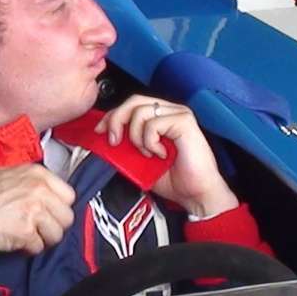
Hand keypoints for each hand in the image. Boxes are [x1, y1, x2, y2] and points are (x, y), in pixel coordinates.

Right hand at [0, 164, 75, 254]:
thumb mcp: (2, 176)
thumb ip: (27, 181)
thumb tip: (45, 193)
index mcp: (36, 173)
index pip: (68, 195)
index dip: (57, 208)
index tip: (46, 214)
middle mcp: (39, 189)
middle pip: (66, 216)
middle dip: (53, 226)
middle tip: (35, 228)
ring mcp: (34, 210)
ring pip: (57, 234)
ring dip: (42, 239)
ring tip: (24, 235)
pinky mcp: (27, 232)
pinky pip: (39, 247)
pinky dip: (28, 248)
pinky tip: (14, 241)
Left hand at [94, 95, 237, 217]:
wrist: (196, 194)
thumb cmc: (174, 179)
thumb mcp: (139, 159)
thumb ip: (126, 144)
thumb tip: (104, 137)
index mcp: (161, 117)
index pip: (131, 105)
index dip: (112, 115)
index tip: (100, 131)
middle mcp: (170, 111)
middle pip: (133, 101)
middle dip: (116, 120)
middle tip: (114, 141)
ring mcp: (178, 114)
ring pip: (140, 112)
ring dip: (137, 137)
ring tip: (148, 153)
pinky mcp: (184, 121)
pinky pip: (153, 124)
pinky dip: (150, 142)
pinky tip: (160, 153)